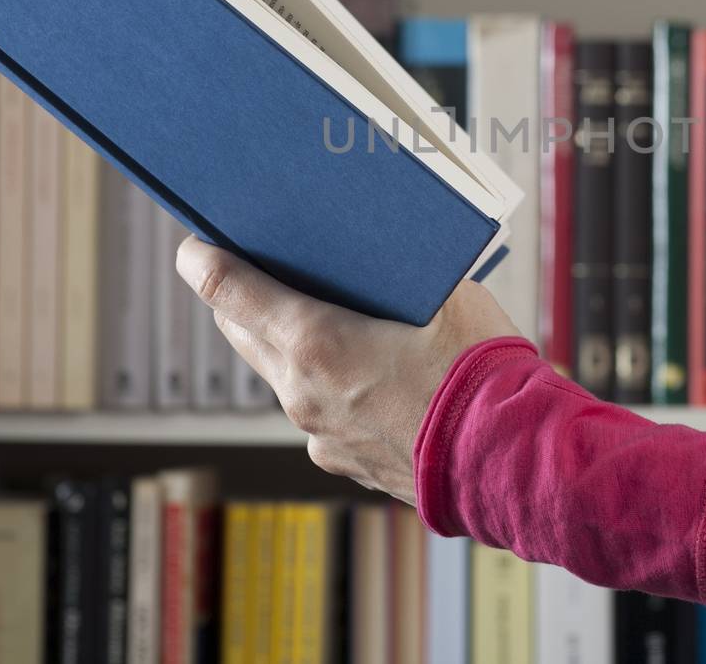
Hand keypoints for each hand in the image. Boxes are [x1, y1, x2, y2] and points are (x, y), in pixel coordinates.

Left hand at [176, 237, 520, 505]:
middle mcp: (300, 392)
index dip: (204, 259)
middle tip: (255, 268)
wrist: (510, 458)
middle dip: (241, 299)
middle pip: (241, 332)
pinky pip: (317, 412)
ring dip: (288, 344)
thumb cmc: (479, 368)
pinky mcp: (342, 461)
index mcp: (315, 341)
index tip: (195, 244)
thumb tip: (374, 257)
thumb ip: (393, 274)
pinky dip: (327, 386)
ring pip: (280, 376)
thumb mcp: (444, 292)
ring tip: (321, 317)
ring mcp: (318, 434)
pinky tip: (365, 373)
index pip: (227, 290)